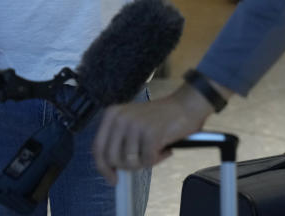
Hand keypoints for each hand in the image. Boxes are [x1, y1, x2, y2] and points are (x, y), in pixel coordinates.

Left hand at [92, 83, 213, 183]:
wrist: (185, 105)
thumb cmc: (160, 118)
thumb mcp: (131, 123)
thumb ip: (118, 141)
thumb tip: (109, 169)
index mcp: (112, 114)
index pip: (98, 148)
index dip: (103, 167)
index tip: (112, 178)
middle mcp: (120, 118)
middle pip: (112, 158)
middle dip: (128, 166)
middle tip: (143, 160)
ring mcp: (135, 125)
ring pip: (130, 162)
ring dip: (146, 162)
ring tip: (156, 150)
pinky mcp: (150, 133)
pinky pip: (148, 161)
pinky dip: (157, 159)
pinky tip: (164, 148)